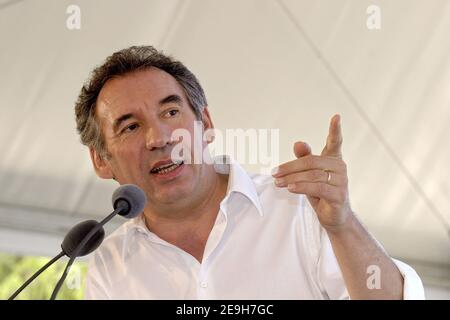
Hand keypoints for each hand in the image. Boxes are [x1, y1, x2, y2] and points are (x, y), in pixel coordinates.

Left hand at [272, 114, 352, 231]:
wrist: (333, 218)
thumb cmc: (320, 193)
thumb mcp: (309, 175)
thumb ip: (304, 158)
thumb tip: (298, 142)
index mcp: (333, 160)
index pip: (335, 142)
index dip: (335, 129)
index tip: (336, 116)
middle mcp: (340, 167)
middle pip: (311, 161)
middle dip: (290, 167)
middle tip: (274, 173)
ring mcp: (341, 181)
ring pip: (312, 175)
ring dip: (291, 178)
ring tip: (278, 182)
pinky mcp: (339, 195)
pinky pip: (317, 187)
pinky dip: (301, 186)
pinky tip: (290, 188)